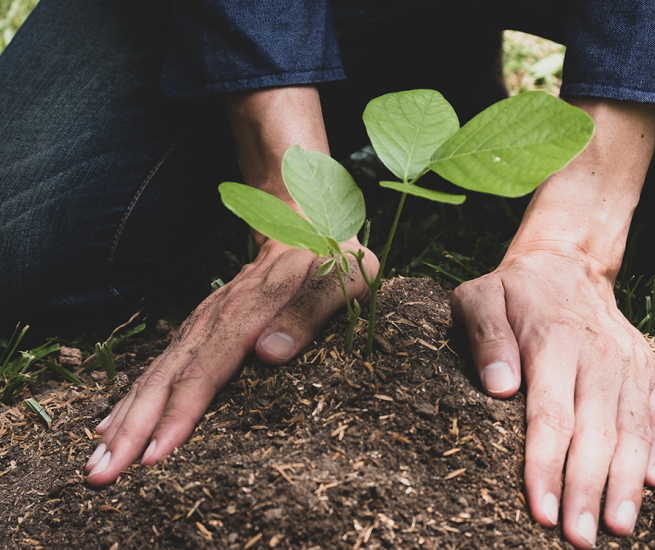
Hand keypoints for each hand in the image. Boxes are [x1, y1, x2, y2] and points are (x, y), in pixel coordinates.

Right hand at [85, 238, 377, 485]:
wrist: (302, 225)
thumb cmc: (331, 260)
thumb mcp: (343, 279)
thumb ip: (311, 311)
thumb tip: (271, 353)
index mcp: (251, 308)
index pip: (208, 368)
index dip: (180, 413)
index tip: (156, 454)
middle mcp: (216, 317)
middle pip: (168, 378)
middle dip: (134, 429)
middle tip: (102, 475)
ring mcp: (203, 322)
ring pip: (156, 374)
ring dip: (125, 420)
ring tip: (96, 465)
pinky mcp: (199, 328)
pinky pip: (160, 366)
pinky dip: (132, 398)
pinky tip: (109, 428)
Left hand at [452, 245, 654, 548]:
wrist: (566, 265)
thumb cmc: (515, 291)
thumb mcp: (481, 297)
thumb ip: (485, 336)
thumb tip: (498, 387)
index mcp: (555, 342)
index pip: (552, 416)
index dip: (547, 467)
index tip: (542, 511)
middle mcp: (601, 356)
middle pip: (596, 434)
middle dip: (587, 490)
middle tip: (578, 538)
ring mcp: (631, 365)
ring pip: (633, 432)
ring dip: (627, 483)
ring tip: (618, 527)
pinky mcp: (651, 370)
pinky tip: (654, 483)